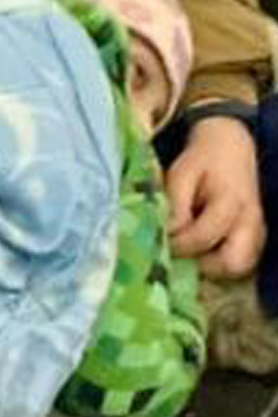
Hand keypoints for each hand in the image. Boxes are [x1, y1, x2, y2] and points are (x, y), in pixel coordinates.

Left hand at [167, 115, 266, 278]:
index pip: (202, 237)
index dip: (176, 243)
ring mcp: (256, 232)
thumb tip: (167, 233)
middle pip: (232, 264)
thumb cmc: (202, 161)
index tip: (160, 238)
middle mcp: (251, 221)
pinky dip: (217, 263)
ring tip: (187, 249)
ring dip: (209, 266)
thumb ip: (174, 204)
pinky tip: (198, 250)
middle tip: (176, 251)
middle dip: (200, 264)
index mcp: (231, 201)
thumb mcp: (181, 174)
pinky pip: (238, 264)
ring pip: (237, 268)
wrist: (229, 149)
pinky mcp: (254, 239)